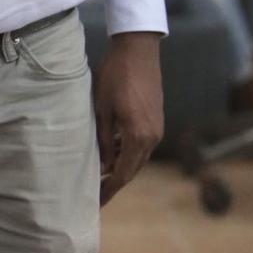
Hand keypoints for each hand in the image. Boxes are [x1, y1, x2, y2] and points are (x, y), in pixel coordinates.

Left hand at [94, 32, 162, 205]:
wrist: (138, 50)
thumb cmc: (115, 76)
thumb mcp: (102, 109)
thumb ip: (104, 140)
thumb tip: (102, 165)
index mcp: (138, 137)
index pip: (122, 173)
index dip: (108, 189)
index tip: (96, 202)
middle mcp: (152, 137)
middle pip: (132, 169)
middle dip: (114, 183)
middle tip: (96, 195)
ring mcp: (157, 128)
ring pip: (138, 158)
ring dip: (121, 167)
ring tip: (100, 176)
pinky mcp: (156, 120)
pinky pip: (142, 145)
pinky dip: (127, 153)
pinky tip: (112, 153)